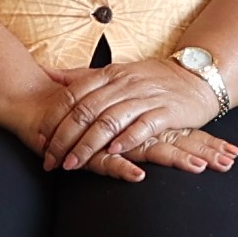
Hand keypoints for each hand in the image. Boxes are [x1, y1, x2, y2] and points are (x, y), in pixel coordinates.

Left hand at [38, 58, 237, 178]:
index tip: (40, 138)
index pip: (73, 95)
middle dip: (64, 138)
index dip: (54, 118)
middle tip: (50, 159)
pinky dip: (127, 140)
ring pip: (109, 121)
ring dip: (88, 145)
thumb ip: (82, 76)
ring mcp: (145, 98)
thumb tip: (45, 73)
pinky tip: (113, 153)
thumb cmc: (152, 78)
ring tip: (72, 164)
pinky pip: (143, 126)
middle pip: (86, 111)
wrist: (197, 77)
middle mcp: (124, 84)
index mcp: (109, 74)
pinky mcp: (166, 112)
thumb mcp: (115, 72)